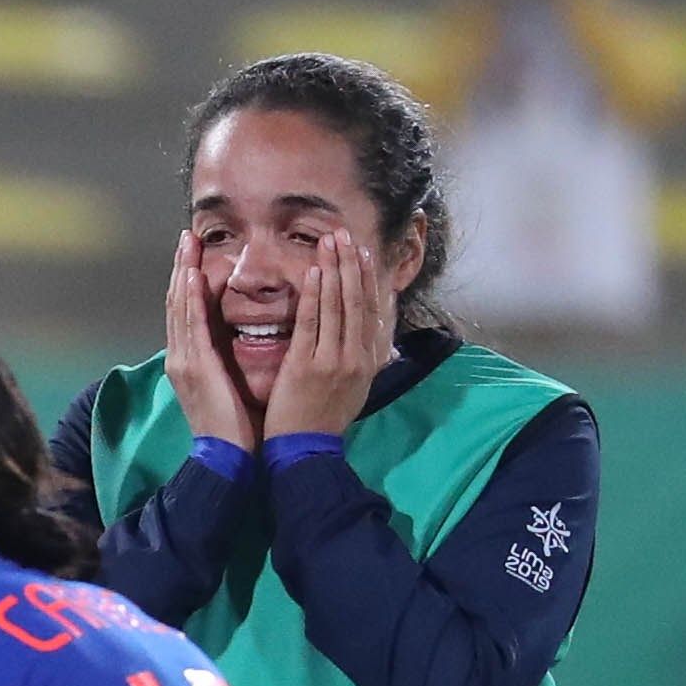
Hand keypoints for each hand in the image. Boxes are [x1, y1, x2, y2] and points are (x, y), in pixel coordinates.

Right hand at [162, 228, 252, 448]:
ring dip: (183, 273)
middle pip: (177, 304)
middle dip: (181, 268)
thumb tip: (240, 344)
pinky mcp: (194, 367)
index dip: (188, 283)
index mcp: (189, 363)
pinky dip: (190, 298)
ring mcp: (183, 361)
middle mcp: (180, 358)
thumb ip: (228, 363)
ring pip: (180, 308)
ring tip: (187, 244)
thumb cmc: (237, 430)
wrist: (227, 460)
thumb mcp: (229, 388)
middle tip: (186, 237)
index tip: (194, 256)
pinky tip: (192, 275)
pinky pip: (191, 325)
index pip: (187, 314)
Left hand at [259, 227, 393, 444]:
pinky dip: (315, 295)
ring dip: (335, 270)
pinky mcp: (308, 365)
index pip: (373, 311)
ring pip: (338, 306)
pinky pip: (312, 322)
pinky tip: (314, 272)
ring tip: (330, 241)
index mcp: (368, 361)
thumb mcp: (356, 390)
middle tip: (345, 234)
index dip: (369, 279)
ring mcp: (334, 361)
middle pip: (358, 301)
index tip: (363, 252)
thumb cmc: (324, 420)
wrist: (305, 451)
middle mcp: (357, 358)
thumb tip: (381, 343)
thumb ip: (365, 362)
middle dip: (352, 265)